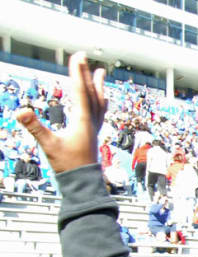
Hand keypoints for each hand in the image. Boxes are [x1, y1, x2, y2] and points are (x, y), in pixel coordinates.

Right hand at [16, 52, 106, 173]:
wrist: (83, 183)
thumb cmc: (68, 166)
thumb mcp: (48, 145)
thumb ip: (35, 128)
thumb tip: (20, 111)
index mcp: (82, 121)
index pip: (81, 91)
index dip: (78, 73)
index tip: (78, 57)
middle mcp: (91, 122)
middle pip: (91, 93)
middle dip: (86, 74)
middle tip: (84, 57)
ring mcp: (94, 128)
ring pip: (99, 102)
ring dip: (98, 86)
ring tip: (100, 73)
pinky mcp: (93, 134)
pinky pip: (99, 112)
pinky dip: (99, 102)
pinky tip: (100, 100)